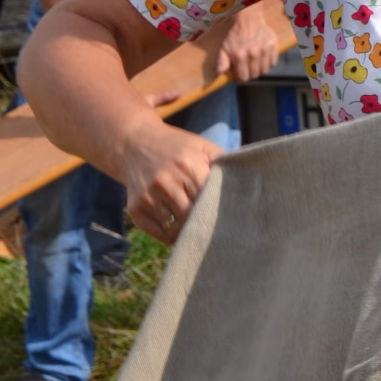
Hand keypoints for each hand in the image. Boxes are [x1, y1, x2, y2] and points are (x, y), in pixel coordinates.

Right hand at [121, 116, 225, 244]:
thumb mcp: (200, 145)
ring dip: (187, 232)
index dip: (218, 210)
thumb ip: (223, 162)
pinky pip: (158, 233)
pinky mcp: (135, 208)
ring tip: (197, 232)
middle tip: (215, 232)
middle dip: (204, 224)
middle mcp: (166, 181)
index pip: (209, 199)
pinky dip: (169, 237)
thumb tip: (247, 181)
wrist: (133, 143)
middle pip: (192, 217)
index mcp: (187, 165)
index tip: (228, 219)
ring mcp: (148, 196)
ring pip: (176, 228)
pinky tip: (178, 233)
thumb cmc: (175, 147)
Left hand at [211, 2, 290, 83]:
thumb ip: (222, 62)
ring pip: (265, 71)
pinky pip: (273, 63)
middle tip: (248, 67)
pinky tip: (263, 57)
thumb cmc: (235, 35)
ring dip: (260, 69)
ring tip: (256, 62)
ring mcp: (264, 50)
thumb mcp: (224, 48)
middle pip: (255, 75)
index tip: (241, 74)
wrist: (249, 19)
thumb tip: (220, 74)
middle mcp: (253, 54)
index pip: (244, 77)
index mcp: (240, 56)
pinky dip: (269, 62)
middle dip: (250, 73)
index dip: (241, 78)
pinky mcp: (273, 46)